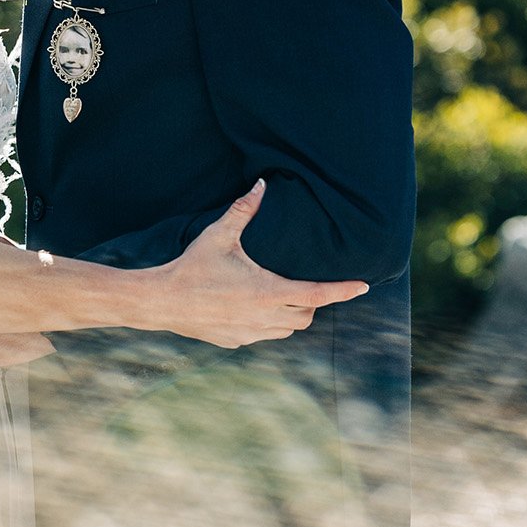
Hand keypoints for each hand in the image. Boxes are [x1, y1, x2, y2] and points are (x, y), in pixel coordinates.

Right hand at [157, 180, 367, 347]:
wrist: (163, 301)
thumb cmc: (192, 266)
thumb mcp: (218, 235)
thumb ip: (243, 210)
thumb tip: (260, 184)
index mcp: (267, 291)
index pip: (317, 294)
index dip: (343, 290)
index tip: (363, 286)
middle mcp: (265, 317)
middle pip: (307, 314)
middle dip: (311, 300)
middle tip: (300, 281)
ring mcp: (252, 333)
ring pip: (288, 330)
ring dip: (291, 314)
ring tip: (277, 294)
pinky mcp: (237, 342)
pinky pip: (265, 336)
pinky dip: (268, 324)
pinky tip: (251, 307)